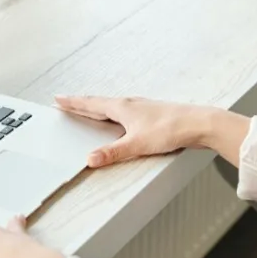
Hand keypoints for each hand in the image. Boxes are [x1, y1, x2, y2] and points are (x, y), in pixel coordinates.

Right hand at [54, 95, 214, 167]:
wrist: (198, 123)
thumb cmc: (171, 129)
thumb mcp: (137, 144)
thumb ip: (113, 152)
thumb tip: (91, 159)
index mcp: (122, 107)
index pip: (91, 104)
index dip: (73, 102)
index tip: (58, 98)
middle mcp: (130, 104)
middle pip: (99, 103)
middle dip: (81, 104)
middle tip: (66, 102)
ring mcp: (141, 108)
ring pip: (112, 106)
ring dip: (97, 107)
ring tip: (88, 110)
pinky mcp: (151, 115)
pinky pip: (124, 112)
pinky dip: (113, 114)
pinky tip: (119, 120)